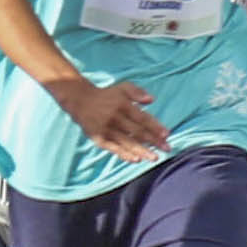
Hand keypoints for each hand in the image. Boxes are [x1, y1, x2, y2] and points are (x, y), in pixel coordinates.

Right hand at [49, 74, 171, 161]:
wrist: (79, 99)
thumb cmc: (106, 95)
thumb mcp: (122, 87)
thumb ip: (137, 92)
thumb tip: (152, 100)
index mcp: (122, 105)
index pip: (142, 118)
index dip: (155, 126)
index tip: (167, 134)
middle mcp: (114, 117)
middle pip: (137, 131)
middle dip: (153, 141)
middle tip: (167, 149)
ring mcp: (105, 129)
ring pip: (126, 142)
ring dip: (141, 151)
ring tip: (154, 158)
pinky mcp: (98, 137)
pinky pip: (113, 148)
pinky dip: (124, 154)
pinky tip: (135, 159)